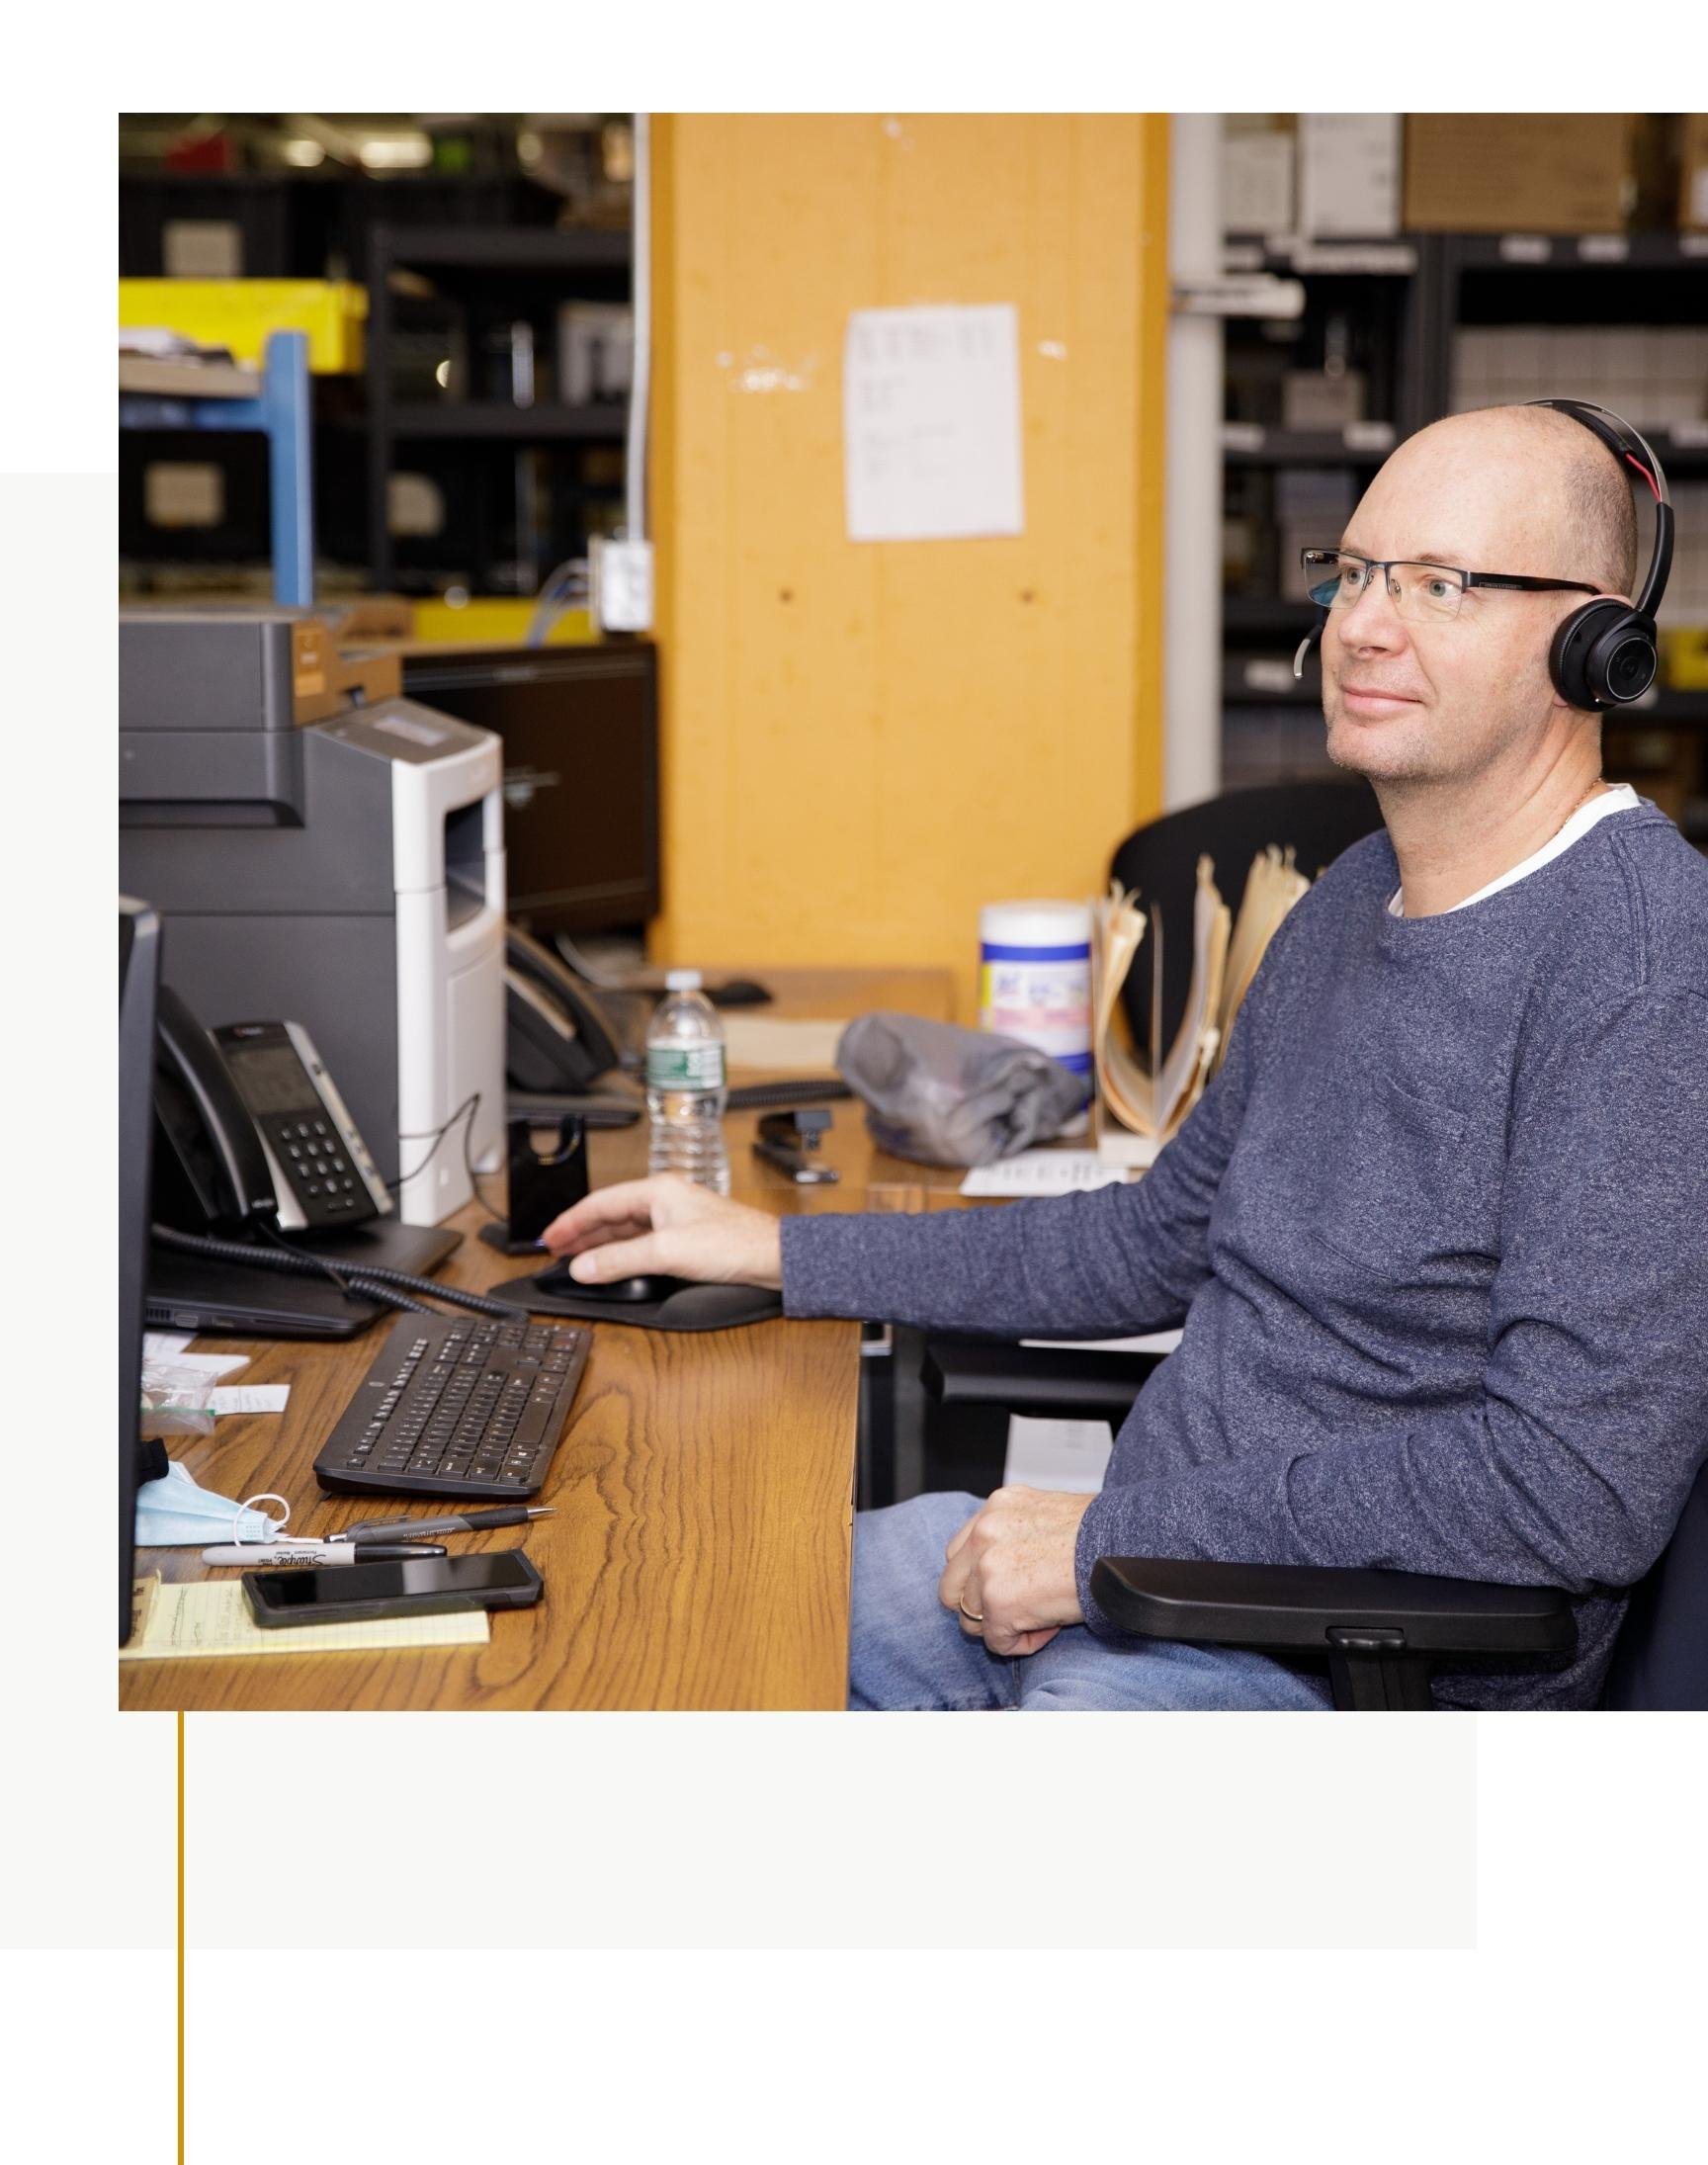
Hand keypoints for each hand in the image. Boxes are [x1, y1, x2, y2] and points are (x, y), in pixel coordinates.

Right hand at [539, 1173, 783, 1289]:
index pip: (600, 1203)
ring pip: (626, 1230)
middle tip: (555, 1251)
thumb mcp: (666, 1253)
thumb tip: (582, 1267)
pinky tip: (612, 1265)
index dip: (571, 1221)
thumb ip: (620, 1260)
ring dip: (600, 1245)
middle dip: (581, 1233)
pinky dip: (621, 1253)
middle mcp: (664, 1200)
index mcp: (657, 1190)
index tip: (549, 1237)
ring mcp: (675, 1218)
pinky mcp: (685, 1238)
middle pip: (611, 1215)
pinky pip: (642, 1242)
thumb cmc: (733, 1243)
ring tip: (576, 1259)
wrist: (773, 1257)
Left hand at [938, 1486, 1091, 1656]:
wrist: (1122, 1548)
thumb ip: (1015, 1534)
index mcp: (995, 1507)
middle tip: (1016, 1609)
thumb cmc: (1100, 1534)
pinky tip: (1051, 1626)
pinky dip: (1023, 1643)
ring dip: (1004, 1624)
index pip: (959, 1552)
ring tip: (1041, 1615)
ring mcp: (987, 1568)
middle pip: (951, 1587)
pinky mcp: (999, 1604)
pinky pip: (997, 1642)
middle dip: (980, 1606)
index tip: (1009, 1587)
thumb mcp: (1046, 1515)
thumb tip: (1008, 1566)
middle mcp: (983, 1533)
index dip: (980, 1578)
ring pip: (971, 1620)